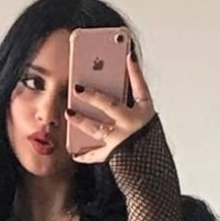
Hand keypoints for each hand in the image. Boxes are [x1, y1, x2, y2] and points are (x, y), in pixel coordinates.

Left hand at [67, 49, 157, 163]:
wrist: (150, 164)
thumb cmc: (145, 135)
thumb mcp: (144, 111)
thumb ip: (134, 89)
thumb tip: (126, 62)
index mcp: (142, 112)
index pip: (140, 88)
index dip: (136, 72)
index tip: (128, 56)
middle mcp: (130, 125)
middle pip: (110, 107)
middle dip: (94, 97)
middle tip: (78, 88)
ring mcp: (119, 140)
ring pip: (97, 129)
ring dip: (82, 121)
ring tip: (69, 112)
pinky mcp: (111, 155)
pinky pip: (94, 154)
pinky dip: (82, 153)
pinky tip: (72, 150)